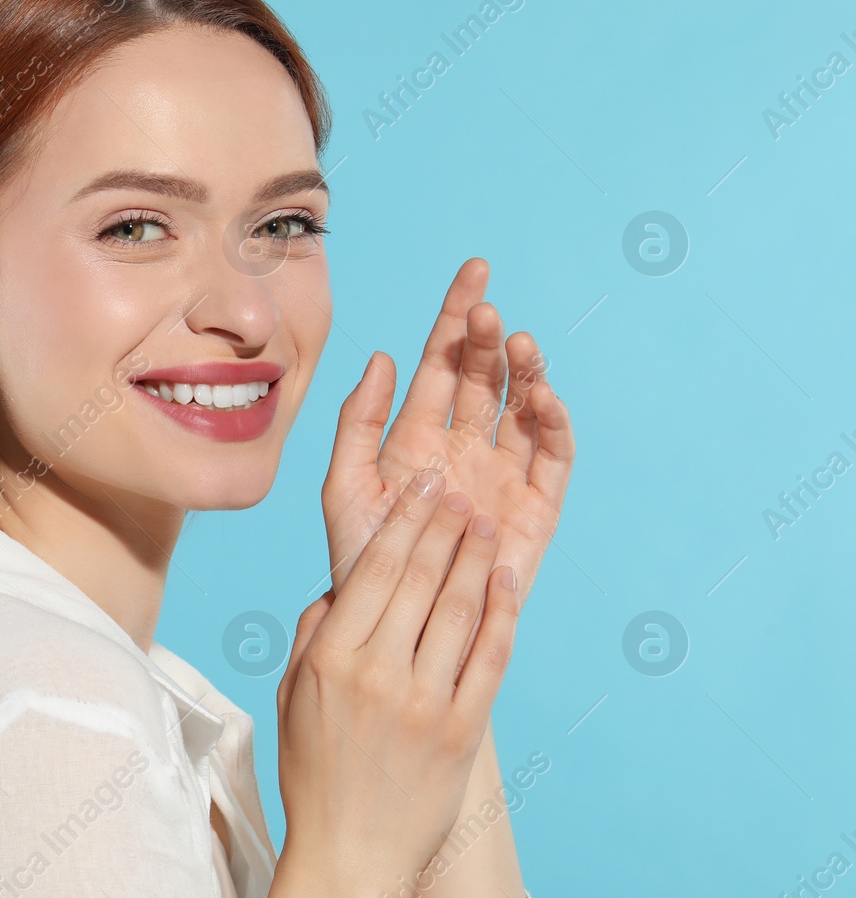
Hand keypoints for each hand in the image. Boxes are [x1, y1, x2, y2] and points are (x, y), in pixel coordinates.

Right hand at [273, 467, 518, 897]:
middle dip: (444, 526)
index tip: (421, 488)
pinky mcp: (461, 731)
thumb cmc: (314, 773)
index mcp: (330, 658)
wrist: (351, 856)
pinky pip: (489, 659)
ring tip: (486, 524)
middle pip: (421, 580)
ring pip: (459, 610)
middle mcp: (377, 673)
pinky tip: (506, 583)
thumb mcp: (290, 696)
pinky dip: (501, 615)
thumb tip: (340, 584)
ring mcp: (423, 702)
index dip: (404, 521)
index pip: (374, 570)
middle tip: (460, 491)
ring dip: (476, 559)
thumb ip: (312, 634)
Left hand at [321, 258, 573, 601]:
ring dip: (525, 373)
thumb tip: (382, 357)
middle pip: (485, 377)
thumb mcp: (344, 487)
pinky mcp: (535, 509)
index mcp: (417, 434)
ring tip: (519, 346)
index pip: (443, 361)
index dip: (458, 316)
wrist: (392, 625)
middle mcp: (464, 446)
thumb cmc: (361, 562)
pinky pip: (553, 458)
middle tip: (490, 315)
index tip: (475, 271)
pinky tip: (542, 398)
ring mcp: (502, 474)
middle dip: (490, 340)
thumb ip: (358, 423)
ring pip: (523, 407)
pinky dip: (553, 424)